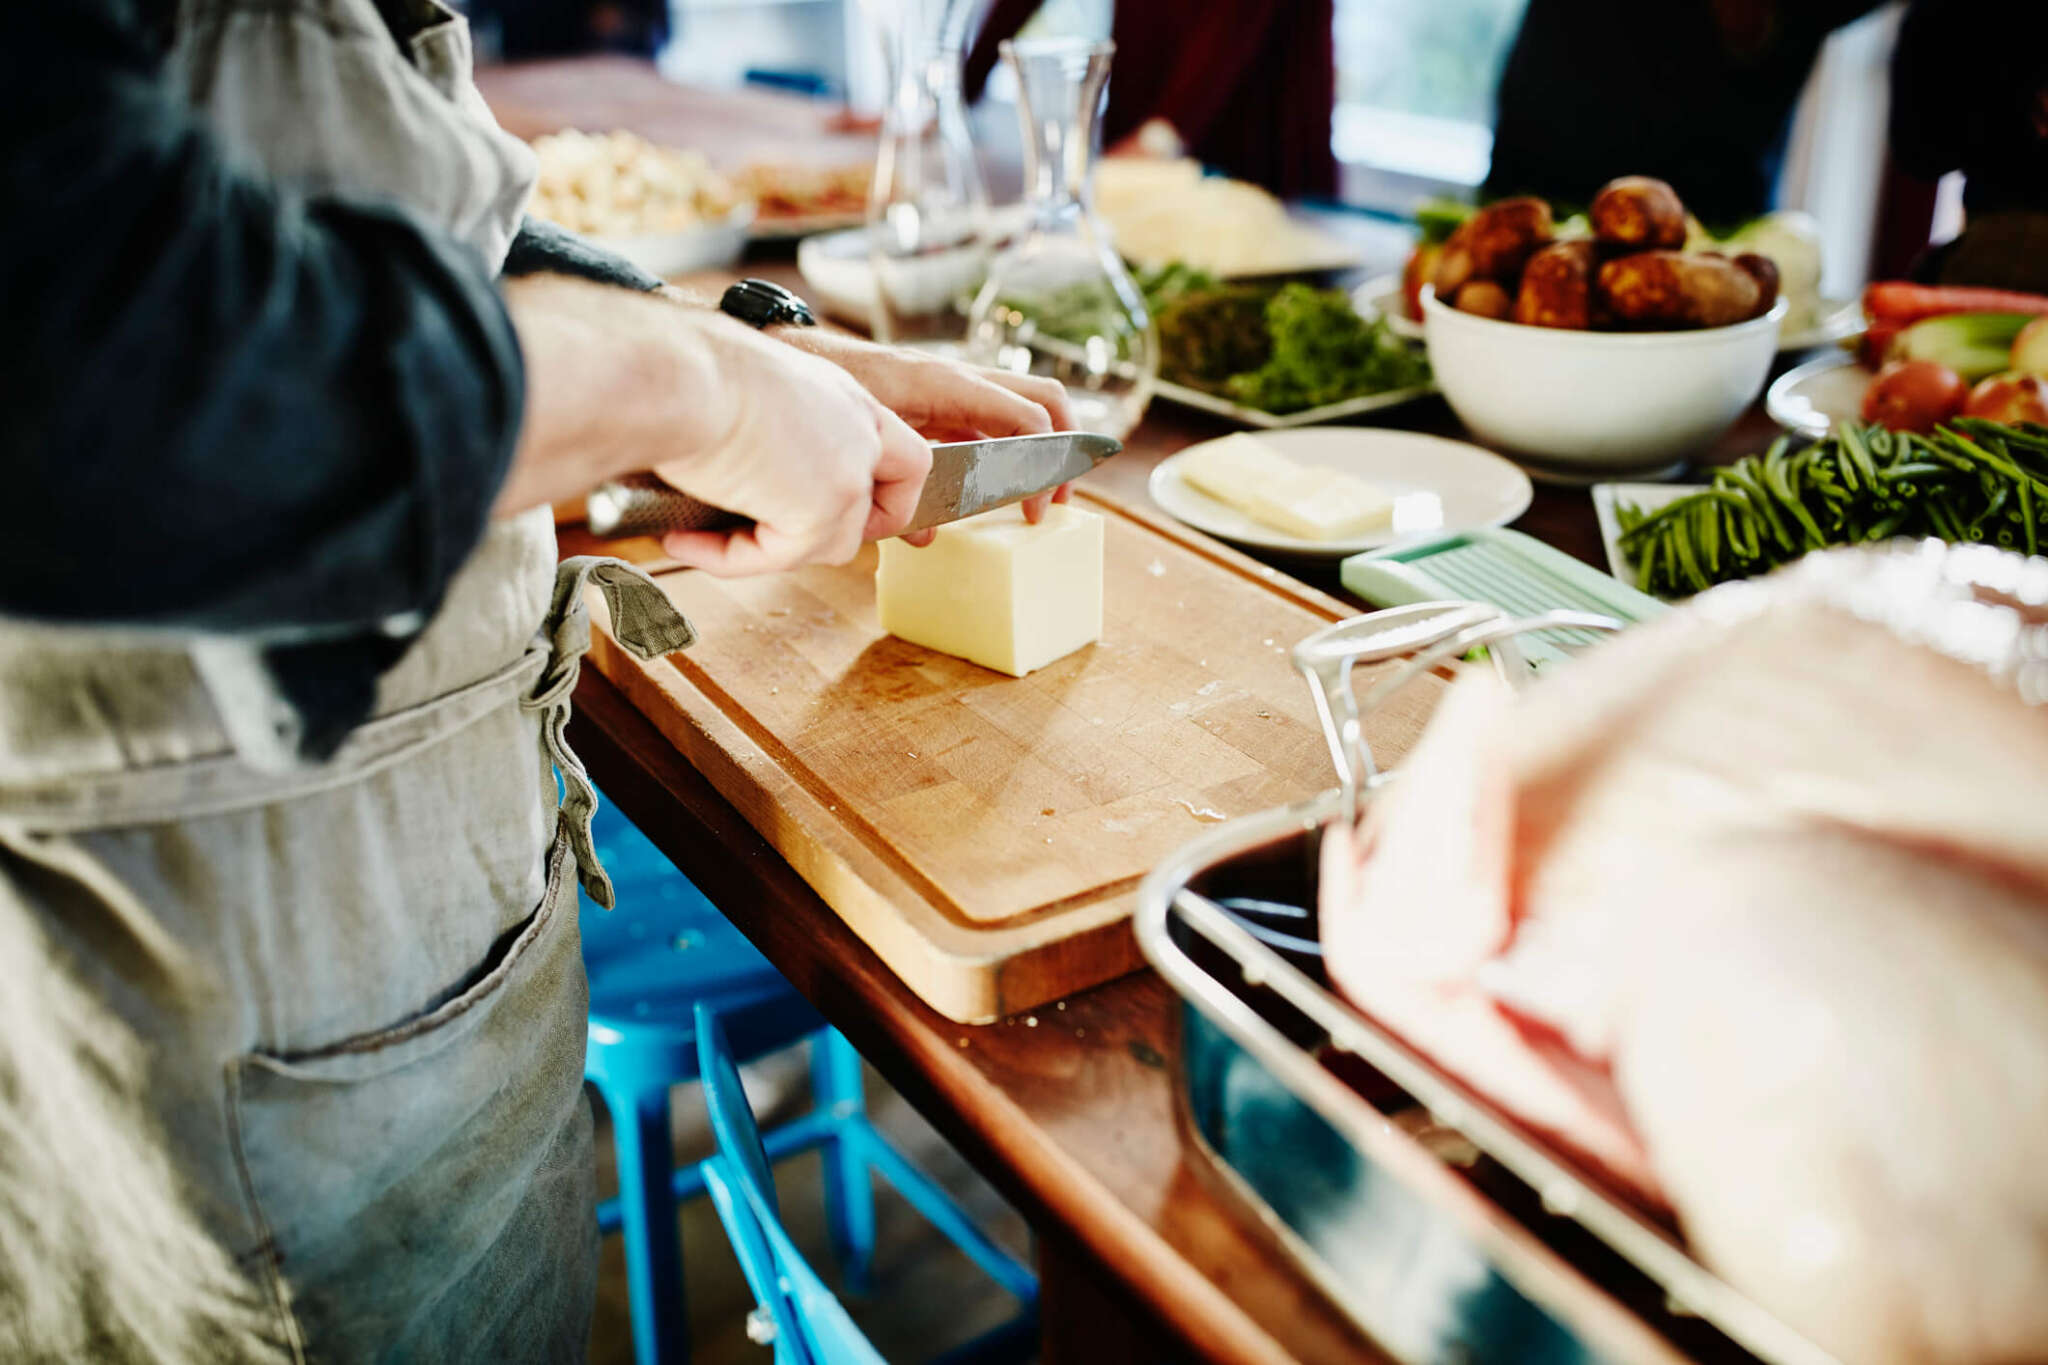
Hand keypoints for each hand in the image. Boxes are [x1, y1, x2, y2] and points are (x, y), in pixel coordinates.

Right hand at [655, 319, 931, 573]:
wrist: (678, 374)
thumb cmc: (691, 368)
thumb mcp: (750, 394)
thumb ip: (772, 435)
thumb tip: (742, 468)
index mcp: (844, 398)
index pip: (901, 453)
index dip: (883, 490)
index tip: (847, 509)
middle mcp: (858, 433)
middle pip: (892, 503)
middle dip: (852, 533)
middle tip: (787, 541)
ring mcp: (847, 476)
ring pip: (830, 544)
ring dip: (769, 547)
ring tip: (706, 530)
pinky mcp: (820, 514)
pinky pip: (780, 558)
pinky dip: (730, 558)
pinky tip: (685, 539)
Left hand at [773, 328, 1075, 543]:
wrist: (793, 350)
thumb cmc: (824, 384)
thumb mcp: (863, 436)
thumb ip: (894, 485)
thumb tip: (926, 536)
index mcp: (946, 382)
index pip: (1028, 415)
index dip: (1043, 465)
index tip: (1034, 510)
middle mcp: (960, 378)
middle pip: (1044, 399)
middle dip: (1064, 448)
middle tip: (1060, 499)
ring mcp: (953, 386)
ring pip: (1022, 408)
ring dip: (1039, 449)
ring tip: (1038, 497)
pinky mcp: (939, 398)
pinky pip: (988, 421)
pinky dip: (1001, 452)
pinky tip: (989, 491)